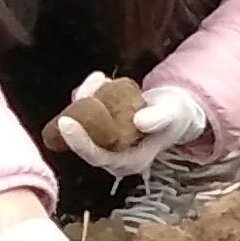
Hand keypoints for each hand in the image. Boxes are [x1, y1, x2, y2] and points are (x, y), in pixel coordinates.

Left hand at [50, 75, 213, 174]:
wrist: (173, 110)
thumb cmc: (173, 114)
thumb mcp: (171, 113)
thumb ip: (158, 118)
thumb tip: (139, 121)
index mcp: (131, 162)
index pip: (98, 157)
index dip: (79, 142)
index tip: (66, 121)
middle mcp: (114, 158)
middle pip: (84, 140)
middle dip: (79, 111)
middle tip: (90, 86)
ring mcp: (105, 144)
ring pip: (81, 125)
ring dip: (84, 98)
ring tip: (101, 78)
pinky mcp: (99, 130)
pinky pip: (84, 114)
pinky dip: (87, 94)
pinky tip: (100, 79)